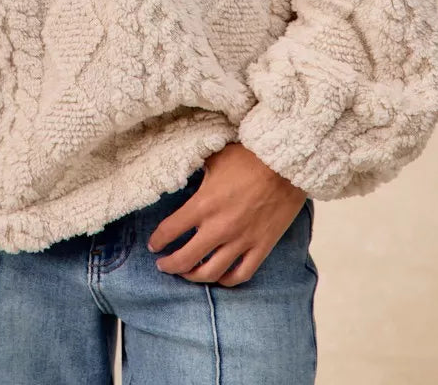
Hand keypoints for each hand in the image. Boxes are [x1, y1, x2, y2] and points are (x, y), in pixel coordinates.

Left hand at [146, 142, 307, 286]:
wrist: (284, 164)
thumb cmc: (248, 157)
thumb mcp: (213, 159)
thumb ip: (196, 172)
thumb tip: (183, 174)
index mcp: (203, 205)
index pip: (170, 230)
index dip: (157, 240)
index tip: (153, 245)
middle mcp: (219, 228)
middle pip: (186, 259)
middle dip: (169, 265)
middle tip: (163, 265)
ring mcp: (241, 241)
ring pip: (211, 272)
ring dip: (194, 277)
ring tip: (187, 274)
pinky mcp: (261, 247)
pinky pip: (241, 274)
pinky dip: (227, 280)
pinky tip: (219, 277)